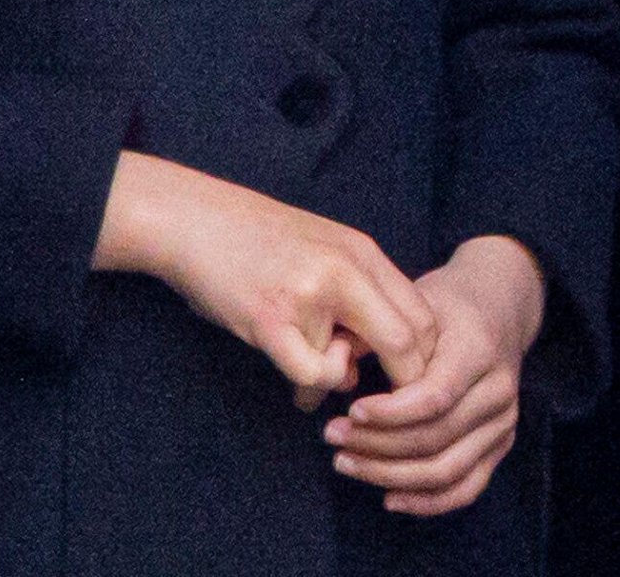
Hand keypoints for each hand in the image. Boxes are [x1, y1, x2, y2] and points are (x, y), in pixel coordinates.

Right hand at [93, 151, 436, 406]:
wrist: (195, 219)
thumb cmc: (256, 240)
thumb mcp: (321, 251)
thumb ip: (354, 300)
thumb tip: (359, 370)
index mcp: (361, 251)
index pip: (424, 317)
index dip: (423, 362)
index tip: (401, 383)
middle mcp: (344, 268)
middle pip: (406, 345)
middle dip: (398, 387)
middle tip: (373, 400)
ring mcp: (308, 293)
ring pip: (350, 367)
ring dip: (335, 384)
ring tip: (311, 377)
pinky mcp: (271, 318)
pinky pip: (311, 375)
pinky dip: (307, 388)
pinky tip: (293, 383)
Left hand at [322, 235, 544, 516]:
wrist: (498, 307)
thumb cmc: (448, 303)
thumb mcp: (416, 299)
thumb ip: (381, 330)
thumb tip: (335, 359)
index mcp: (478, 350)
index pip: (434, 397)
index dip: (390, 414)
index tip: (350, 411)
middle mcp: (497, 392)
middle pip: (436, 438)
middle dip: (379, 446)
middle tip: (333, 436)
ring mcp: (503, 423)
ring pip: (447, 470)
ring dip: (392, 475)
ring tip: (347, 462)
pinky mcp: (500, 445)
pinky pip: (465, 487)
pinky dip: (427, 501)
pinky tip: (388, 497)